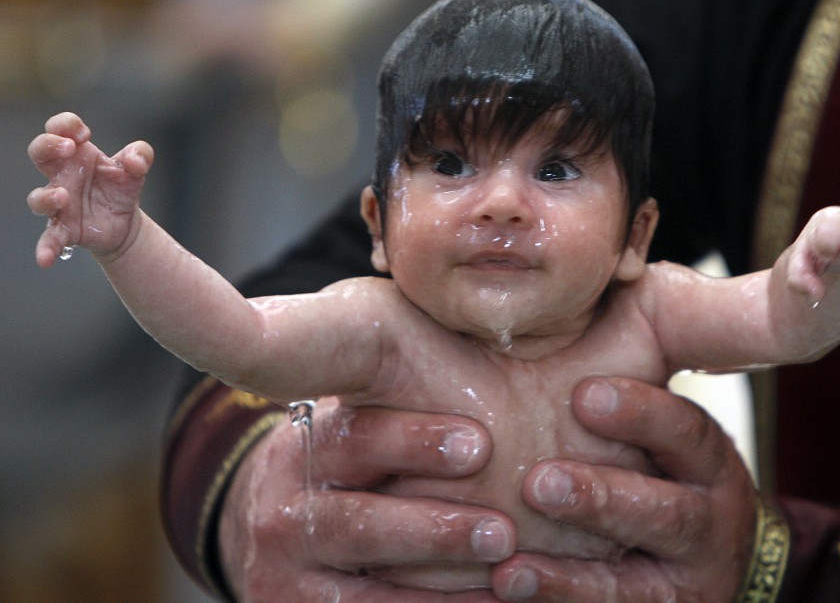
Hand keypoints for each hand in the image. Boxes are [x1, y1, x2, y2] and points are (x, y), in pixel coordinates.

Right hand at [26, 112, 153, 267]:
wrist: (124, 221)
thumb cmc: (121, 187)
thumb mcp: (136, 167)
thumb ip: (141, 155)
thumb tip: (136, 161)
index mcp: (76, 154)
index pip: (58, 127)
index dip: (66, 124)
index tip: (85, 134)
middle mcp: (61, 175)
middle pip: (38, 151)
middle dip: (48, 145)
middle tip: (68, 148)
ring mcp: (59, 202)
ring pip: (38, 197)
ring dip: (46, 196)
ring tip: (64, 196)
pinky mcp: (64, 229)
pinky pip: (49, 239)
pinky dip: (45, 248)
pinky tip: (44, 259)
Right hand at [219, 398, 515, 601]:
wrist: (281, 530)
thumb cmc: (358, 457)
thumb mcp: (362, 413)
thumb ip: (404, 376)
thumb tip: (491, 320)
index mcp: (307, 443)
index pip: (357, 437)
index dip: (416, 441)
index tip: (481, 446)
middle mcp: (284, 508)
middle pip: (359, 522)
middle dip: (434, 528)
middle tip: (502, 531)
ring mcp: (285, 572)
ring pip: (366, 587)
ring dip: (440, 583)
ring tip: (502, 573)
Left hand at [491, 377, 756, 601]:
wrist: (682, 562)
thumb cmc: (647, 463)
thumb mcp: (652, 413)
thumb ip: (634, 354)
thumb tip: (609, 270)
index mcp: (706, 464)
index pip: (690, 435)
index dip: (644, 416)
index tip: (585, 397)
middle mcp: (707, 527)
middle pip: (665, 516)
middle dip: (604, 499)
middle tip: (540, 484)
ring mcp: (678, 587)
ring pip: (631, 587)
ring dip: (570, 578)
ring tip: (508, 567)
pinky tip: (505, 595)